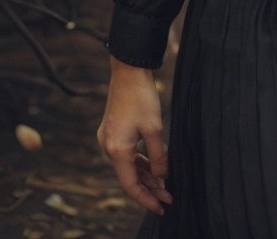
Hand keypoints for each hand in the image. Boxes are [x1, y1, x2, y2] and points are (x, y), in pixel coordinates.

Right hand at [96, 56, 173, 215]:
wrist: (128, 69)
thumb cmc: (141, 96)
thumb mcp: (155, 127)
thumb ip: (158, 155)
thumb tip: (162, 177)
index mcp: (117, 150)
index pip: (131, 185)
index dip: (146, 199)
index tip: (161, 207)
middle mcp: (108, 147)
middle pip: (129, 177)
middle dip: (149, 188)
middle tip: (168, 196)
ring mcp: (108, 138)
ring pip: (128, 165)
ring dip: (145, 174)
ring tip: (164, 183)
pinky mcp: (112, 131)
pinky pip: (126, 153)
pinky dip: (139, 161)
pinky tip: (154, 165)